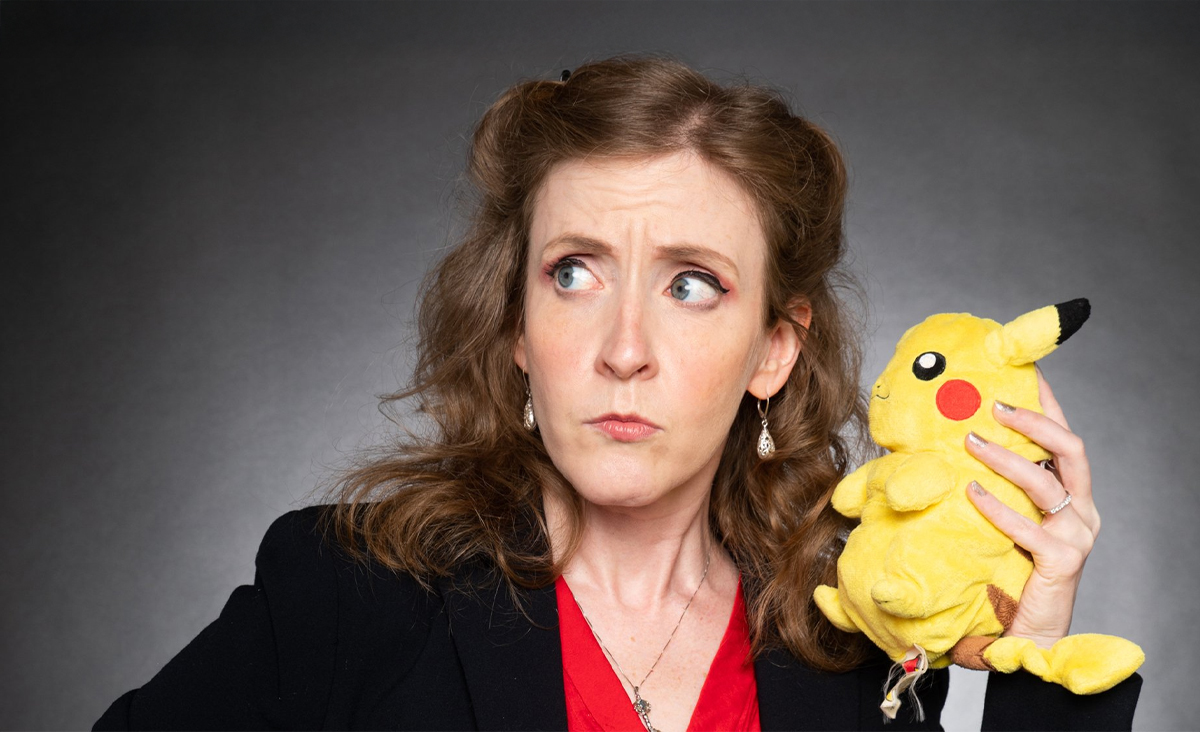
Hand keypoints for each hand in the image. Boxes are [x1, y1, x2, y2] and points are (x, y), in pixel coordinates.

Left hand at [964, 369, 1100, 648]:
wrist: (1028, 635)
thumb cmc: (1010, 574)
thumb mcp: (1002, 523)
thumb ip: (991, 489)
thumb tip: (944, 451)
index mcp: (1072, 496)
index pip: (1064, 440)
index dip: (1048, 405)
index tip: (1024, 373)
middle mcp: (1082, 511)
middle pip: (1071, 450)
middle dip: (1034, 422)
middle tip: (993, 407)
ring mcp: (1077, 536)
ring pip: (1046, 483)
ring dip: (1007, 458)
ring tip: (970, 442)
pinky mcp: (1063, 564)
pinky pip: (1030, 528)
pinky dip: (999, 508)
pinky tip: (971, 492)